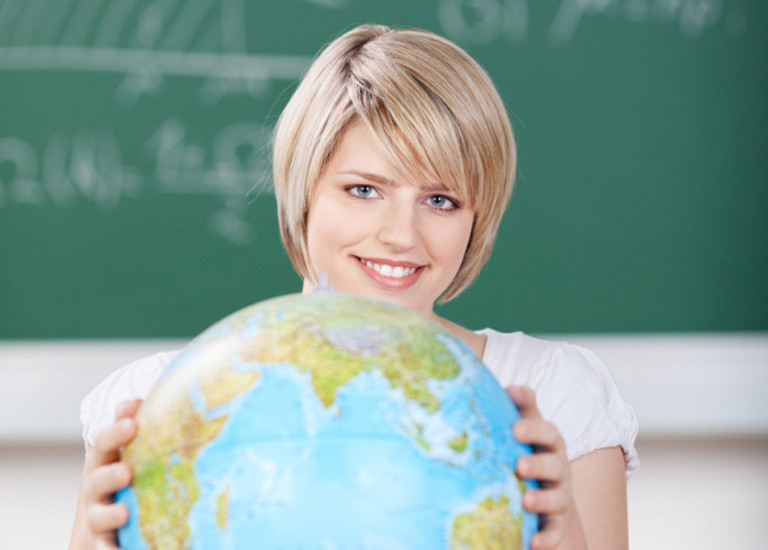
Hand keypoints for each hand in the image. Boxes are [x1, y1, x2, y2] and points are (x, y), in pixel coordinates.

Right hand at [69, 399, 140, 549]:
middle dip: (109, 472)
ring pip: (98, 516)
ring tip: (123, 513)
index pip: (106, 443)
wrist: (99, 538)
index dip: (116, 429)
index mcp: (106, 464)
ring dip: (108, 514)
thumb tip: (168, 402)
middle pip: (97, 478)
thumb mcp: (133, 459)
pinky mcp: (102, 545)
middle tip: (126, 471)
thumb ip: (144, 436)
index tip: (133, 415)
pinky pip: (105, 549)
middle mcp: (97, 491)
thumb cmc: (122, 490)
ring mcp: (98, 519)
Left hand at [508, 385, 585, 549]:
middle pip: (554, 464)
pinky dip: (546, 538)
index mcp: (548, 445)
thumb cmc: (532, 457)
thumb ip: (518, 408)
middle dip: (539, 463)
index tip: (515, 419)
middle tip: (519, 464)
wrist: (555, 503)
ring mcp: (560, 497)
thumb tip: (499, 379)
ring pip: (556, 498)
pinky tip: (532, 542)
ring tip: (526, 500)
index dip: (533, 423)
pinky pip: (554, 532)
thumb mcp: (526, 433)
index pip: (546, 430)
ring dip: (542, 499)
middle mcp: (558, 470)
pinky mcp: (557, 525)